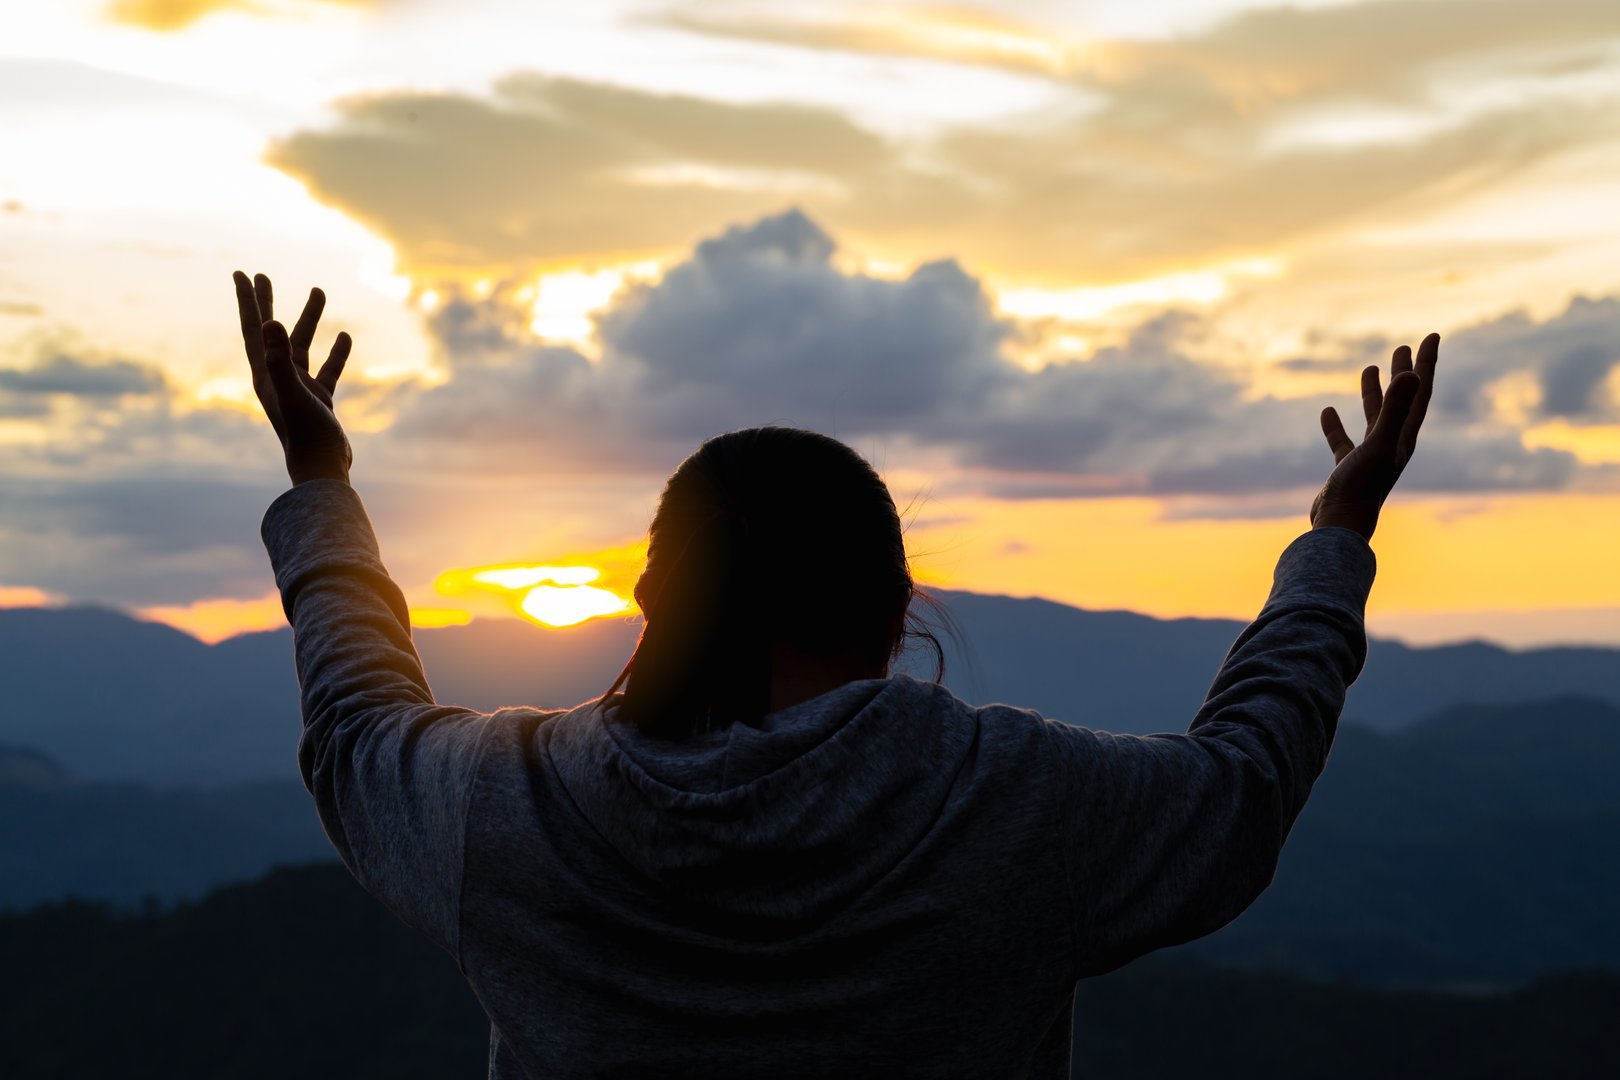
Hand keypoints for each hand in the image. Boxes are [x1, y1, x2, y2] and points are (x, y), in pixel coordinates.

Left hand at [233, 271, 352, 485]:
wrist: (321, 468)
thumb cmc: (305, 433)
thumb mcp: (293, 391)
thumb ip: (279, 358)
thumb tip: (270, 323)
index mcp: (265, 373)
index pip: (253, 328)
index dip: (248, 300)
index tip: (242, 273)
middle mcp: (277, 377)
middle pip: (269, 332)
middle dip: (265, 303)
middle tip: (262, 276)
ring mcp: (299, 388)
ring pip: (302, 345)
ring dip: (309, 319)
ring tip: (319, 291)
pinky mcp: (319, 399)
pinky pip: (328, 368)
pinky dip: (336, 352)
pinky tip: (344, 336)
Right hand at [1309, 332, 1439, 541]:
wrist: (1341, 528)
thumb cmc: (1361, 488)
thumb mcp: (1378, 443)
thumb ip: (1395, 408)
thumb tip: (1413, 373)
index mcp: (1404, 437)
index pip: (1420, 392)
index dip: (1426, 363)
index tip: (1431, 336)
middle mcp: (1392, 445)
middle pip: (1402, 402)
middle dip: (1405, 373)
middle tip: (1404, 346)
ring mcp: (1370, 458)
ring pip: (1374, 418)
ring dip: (1374, 393)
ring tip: (1370, 368)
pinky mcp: (1348, 470)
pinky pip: (1343, 441)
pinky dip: (1336, 425)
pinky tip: (1326, 411)